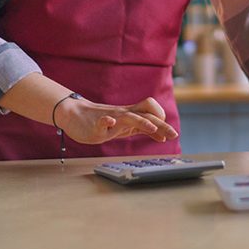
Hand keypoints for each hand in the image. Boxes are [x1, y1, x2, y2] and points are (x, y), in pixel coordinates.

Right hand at [57, 96, 178, 144]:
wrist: (74, 114)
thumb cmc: (102, 121)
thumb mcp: (126, 127)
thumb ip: (142, 129)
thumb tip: (162, 135)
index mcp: (131, 115)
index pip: (152, 112)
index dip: (162, 121)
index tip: (169, 134)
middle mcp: (124, 114)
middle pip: (147, 115)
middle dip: (161, 124)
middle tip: (174, 135)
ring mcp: (110, 118)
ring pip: (129, 117)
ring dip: (141, 121)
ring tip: (152, 128)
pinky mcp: (95, 124)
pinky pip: (101, 121)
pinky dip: (106, 122)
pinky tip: (109, 123)